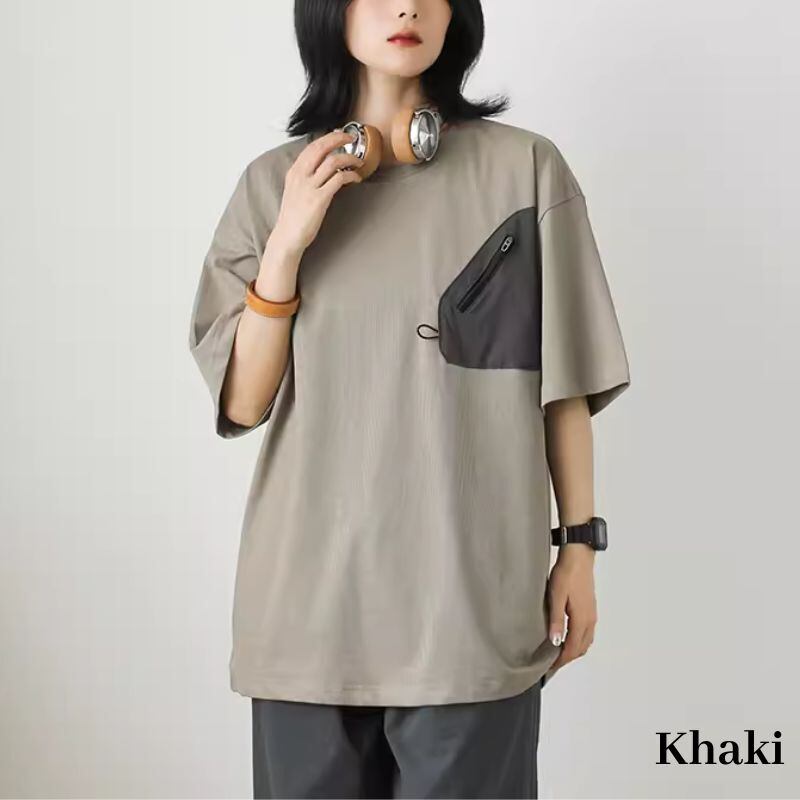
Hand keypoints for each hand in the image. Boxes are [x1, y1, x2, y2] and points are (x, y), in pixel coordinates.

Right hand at [270, 130, 364, 258]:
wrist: (287, 236)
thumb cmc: (294, 217)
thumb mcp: (295, 191)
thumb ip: (306, 177)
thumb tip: (322, 168)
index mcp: (294, 172)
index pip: (312, 146)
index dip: (328, 137)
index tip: (339, 134)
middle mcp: (300, 176)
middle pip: (321, 147)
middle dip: (339, 138)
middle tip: (351, 138)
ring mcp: (309, 187)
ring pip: (332, 161)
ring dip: (349, 158)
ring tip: (358, 162)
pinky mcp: (319, 199)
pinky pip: (338, 179)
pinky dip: (350, 175)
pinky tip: (355, 178)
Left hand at [546, 544, 597, 675]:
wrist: (579, 556)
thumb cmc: (566, 573)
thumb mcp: (556, 597)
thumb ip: (556, 620)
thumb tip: (555, 642)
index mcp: (582, 620)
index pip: (573, 649)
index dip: (561, 661)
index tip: (550, 667)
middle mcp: (590, 620)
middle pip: (581, 648)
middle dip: (568, 658)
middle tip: (552, 663)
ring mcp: (592, 614)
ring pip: (586, 640)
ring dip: (574, 649)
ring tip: (558, 652)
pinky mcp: (590, 608)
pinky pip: (587, 631)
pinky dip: (579, 640)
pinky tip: (568, 636)